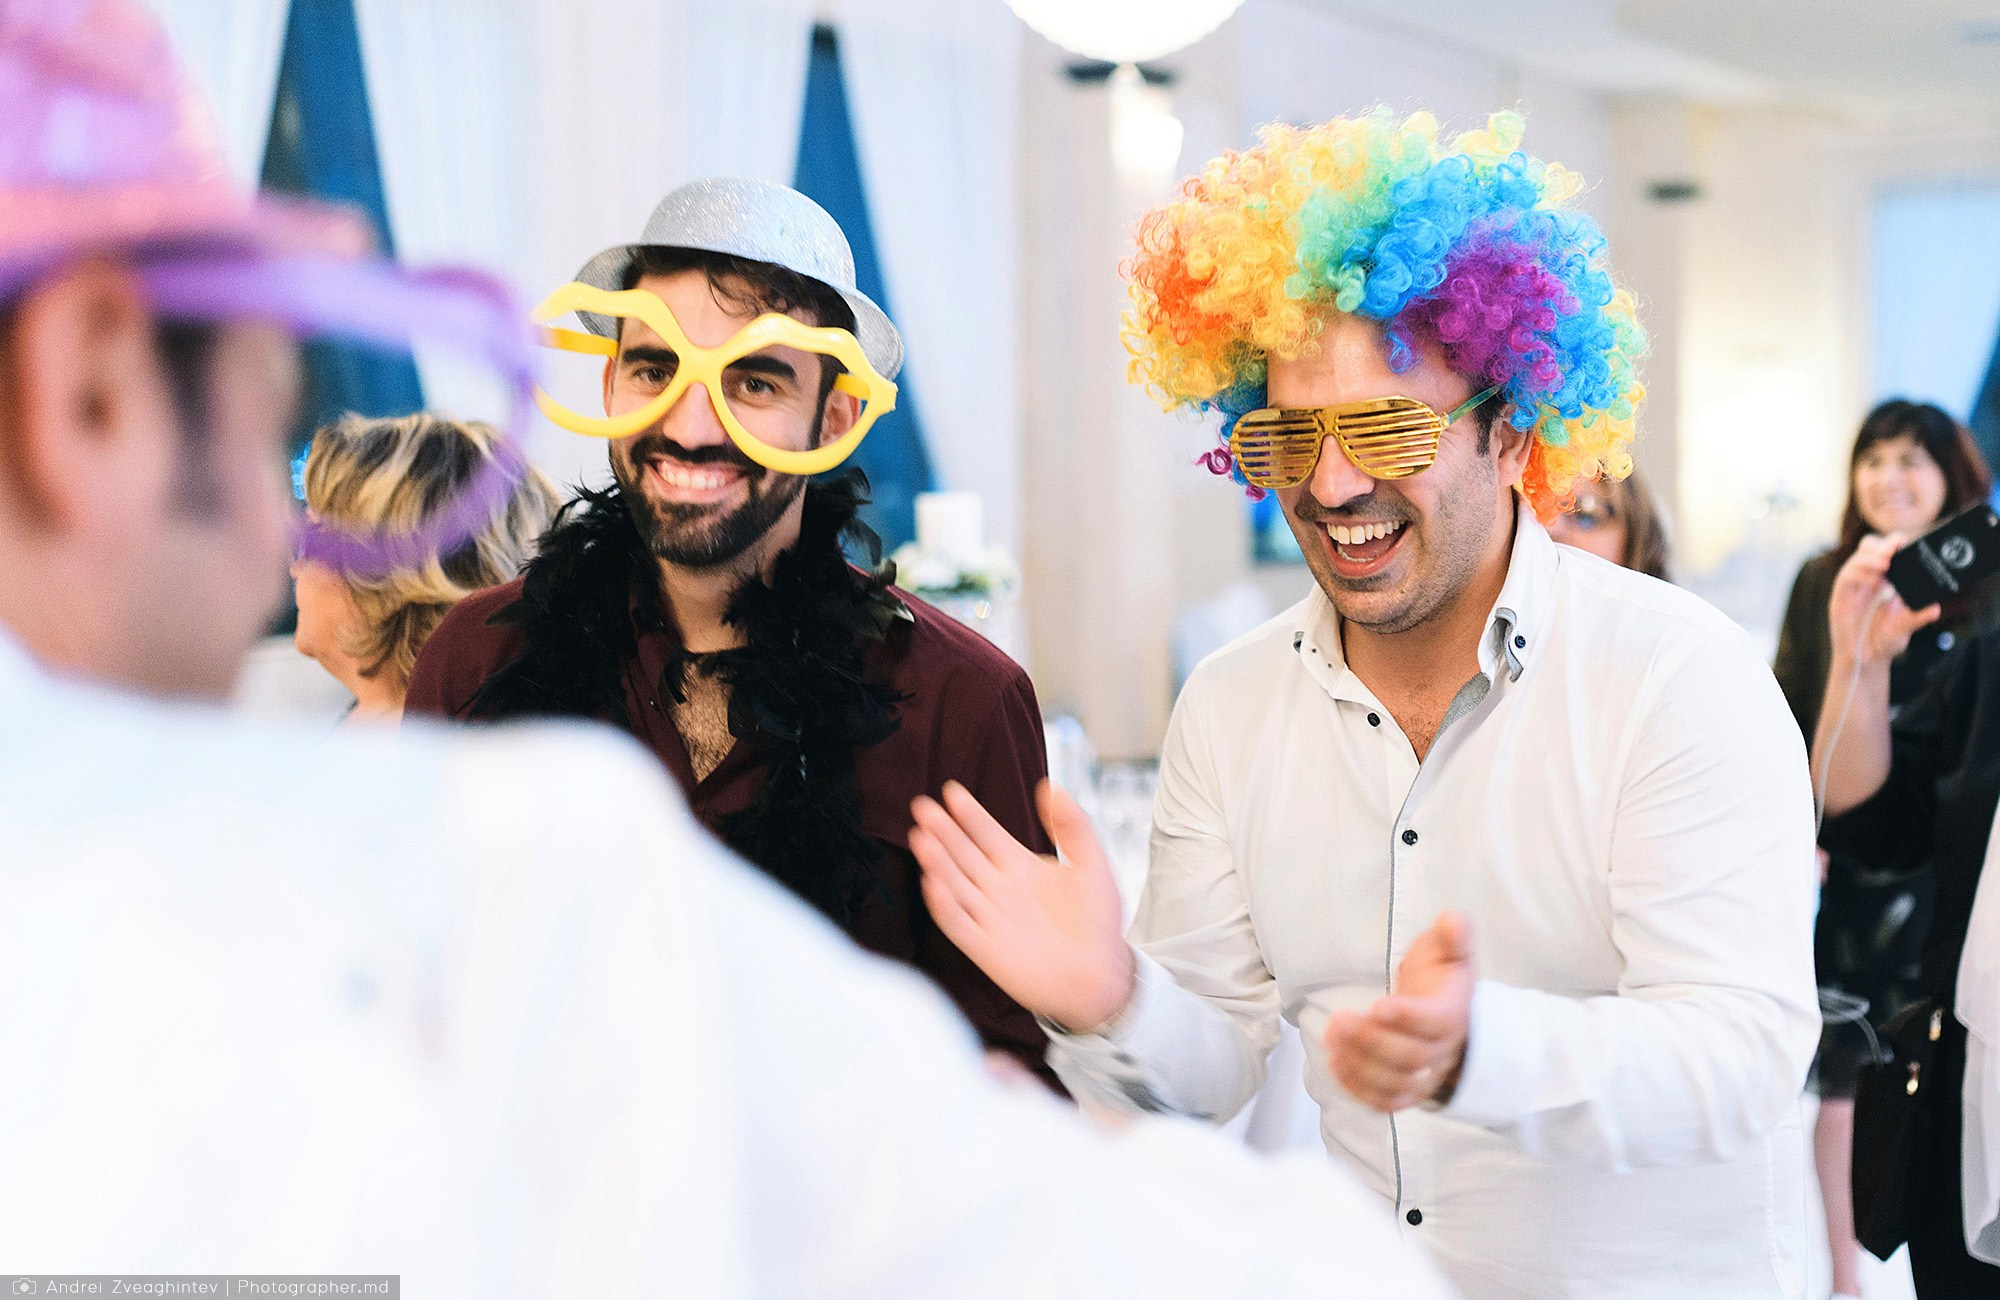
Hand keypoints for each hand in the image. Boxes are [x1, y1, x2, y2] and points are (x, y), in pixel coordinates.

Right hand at [910, 780, 1133, 1032]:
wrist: (1102, 976)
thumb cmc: (1099, 922)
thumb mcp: (1092, 864)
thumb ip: (1072, 826)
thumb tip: (1052, 787)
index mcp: (1020, 866)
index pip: (987, 834)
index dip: (969, 814)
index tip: (952, 791)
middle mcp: (999, 889)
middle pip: (963, 854)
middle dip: (944, 831)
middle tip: (924, 808)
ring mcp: (989, 918)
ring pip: (956, 884)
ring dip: (937, 862)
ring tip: (922, 837)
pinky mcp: (985, 948)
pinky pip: (958, 924)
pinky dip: (945, 905)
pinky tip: (934, 884)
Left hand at [1325, 912, 1474, 1112]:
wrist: (1449, 1017)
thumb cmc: (1441, 982)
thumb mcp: (1447, 953)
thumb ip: (1451, 937)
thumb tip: (1453, 920)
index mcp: (1453, 1014)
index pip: (1436, 1022)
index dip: (1407, 1017)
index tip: (1377, 1006)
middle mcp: (1443, 1051)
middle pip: (1412, 1057)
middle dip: (1372, 1040)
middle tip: (1340, 1020)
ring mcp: (1427, 1075)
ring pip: (1399, 1082)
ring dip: (1361, 1066)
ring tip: (1332, 1040)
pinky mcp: (1410, 1091)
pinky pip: (1389, 1102)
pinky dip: (1361, 1091)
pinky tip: (1336, 1068)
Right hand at [1827, 534, 1938, 668]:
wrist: (1865, 658)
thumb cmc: (1884, 640)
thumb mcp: (1906, 627)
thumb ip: (1918, 617)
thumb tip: (1935, 608)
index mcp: (1884, 580)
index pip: (1885, 552)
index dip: (1893, 543)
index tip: (1904, 541)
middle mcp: (1867, 579)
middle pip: (1868, 548)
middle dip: (1881, 545)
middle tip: (1894, 551)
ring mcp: (1852, 587)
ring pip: (1856, 559)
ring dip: (1871, 558)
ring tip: (1886, 564)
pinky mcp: (1840, 596)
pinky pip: (1846, 577)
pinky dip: (1860, 574)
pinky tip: (1874, 582)